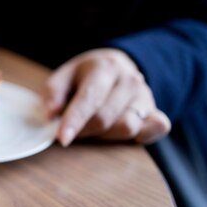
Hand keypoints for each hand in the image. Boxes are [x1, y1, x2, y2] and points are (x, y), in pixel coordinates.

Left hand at [43, 48, 170, 145]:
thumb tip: (51, 115)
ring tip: (94, 126)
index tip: (63, 139)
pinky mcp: (156, 111)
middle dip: (83, 130)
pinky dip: (141, 136)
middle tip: (73, 129)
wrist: (116, 66)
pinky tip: (120, 132)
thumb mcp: (64, 76)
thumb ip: (53, 93)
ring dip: (105, 135)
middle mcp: (129, 80)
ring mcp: (146, 96)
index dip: (74, 121)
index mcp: (105, 68)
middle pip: (105, 119)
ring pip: (127, 128)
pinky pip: (156, 129)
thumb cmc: (85, 76)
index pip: (89, 99)